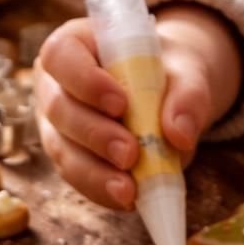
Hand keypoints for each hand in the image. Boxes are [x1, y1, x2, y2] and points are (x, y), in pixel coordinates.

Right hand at [34, 3, 241, 211]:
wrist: (167, 96)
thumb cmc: (166, 72)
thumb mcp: (186, 70)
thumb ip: (189, 94)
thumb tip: (179, 135)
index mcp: (75, 45)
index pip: (61, 56)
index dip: (84, 81)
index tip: (120, 104)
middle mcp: (55, 85)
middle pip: (59, 109)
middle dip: (94, 135)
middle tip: (130, 153)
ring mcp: (57, 125)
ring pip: (63, 149)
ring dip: (94, 172)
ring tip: (128, 189)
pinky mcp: (69, 157)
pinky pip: (76, 176)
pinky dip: (100, 189)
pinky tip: (127, 199)